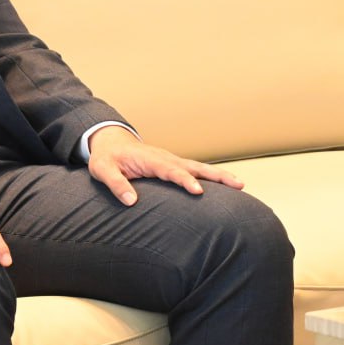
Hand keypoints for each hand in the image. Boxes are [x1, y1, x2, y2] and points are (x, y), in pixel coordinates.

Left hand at [86, 126, 243, 205]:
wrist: (110, 143)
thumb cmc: (106, 158)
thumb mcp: (102, 170)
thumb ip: (116, 184)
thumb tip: (132, 201)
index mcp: (149, 160)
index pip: (170, 170)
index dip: (185, 180)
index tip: (198, 191)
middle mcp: (165, 158)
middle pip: (194, 167)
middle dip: (215, 175)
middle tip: (238, 184)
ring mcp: (171, 161)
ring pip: (199, 168)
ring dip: (219, 175)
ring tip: (241, 185)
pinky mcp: (174, 166)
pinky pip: (195, 171)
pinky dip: (212, 177)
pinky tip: (227, 186)